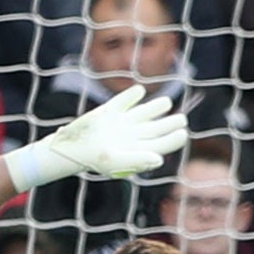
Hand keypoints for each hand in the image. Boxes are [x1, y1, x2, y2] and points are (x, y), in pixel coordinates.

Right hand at [4, 84, 187, 191]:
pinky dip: (132, 95)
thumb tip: (159, 160)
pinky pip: (124, 101)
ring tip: (166, 102)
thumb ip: (138, 160)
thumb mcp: (116, 161)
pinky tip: (139, 92)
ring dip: (156, 107)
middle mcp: (131, 136)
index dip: (173, 139)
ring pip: (144, 113)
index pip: (160, 144)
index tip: (182, 133)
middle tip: (182, 119)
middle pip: (156, 128)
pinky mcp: (109, 112)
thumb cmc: (94, 159)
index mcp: (136, 149)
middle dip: (170, 123)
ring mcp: (121, 123)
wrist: (70, 149)